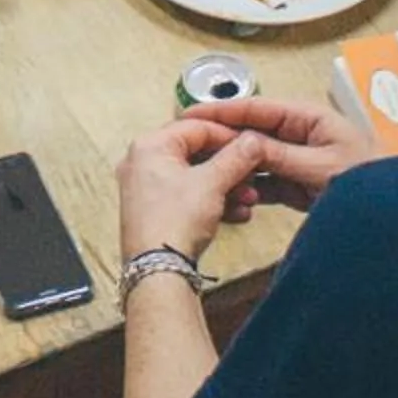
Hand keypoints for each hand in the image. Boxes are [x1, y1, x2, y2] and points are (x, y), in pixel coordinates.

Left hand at [116, 116, 275, 263]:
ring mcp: (147, 189)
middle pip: (196, 153)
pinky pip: (188, 198)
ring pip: (195, 178)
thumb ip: (235, 157)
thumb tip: (252, 140)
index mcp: (150, 145)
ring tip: (249, 200)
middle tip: (253, 176)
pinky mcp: (155, 212)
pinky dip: (212, 202)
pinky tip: (237, 214)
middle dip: (230, 168)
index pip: (196, 127)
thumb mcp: (212, 184)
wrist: (157, 271)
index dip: (228, 135)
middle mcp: (143, 163)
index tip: (252, 144)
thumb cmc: (175, 221)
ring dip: (226, 187)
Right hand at [185, 94, 377, 212]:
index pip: (256, 108)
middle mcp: (298, 135)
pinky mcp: (295, 185)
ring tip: (208, 176)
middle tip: (191, 148)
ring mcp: (295, 160)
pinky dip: (249, 190)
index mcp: (307, 117)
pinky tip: (232, 197)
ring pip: (254, 160)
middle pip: (251, 133)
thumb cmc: (366, 180)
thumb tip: (242, 143)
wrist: (391, 215)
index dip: (222, 110)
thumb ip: (279, 154)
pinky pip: (264, 183)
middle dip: (223, 141)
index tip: (192, 113)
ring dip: (235, 169)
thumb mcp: (320, 166)